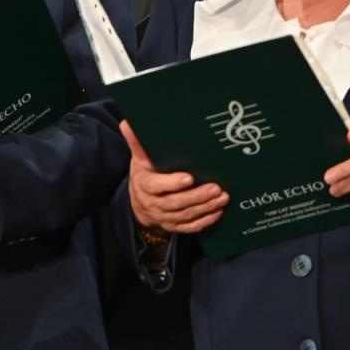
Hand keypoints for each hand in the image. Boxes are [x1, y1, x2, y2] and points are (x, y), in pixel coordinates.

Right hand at [122, 120, 227, 234]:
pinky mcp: (174, 226)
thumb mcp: (139, 160)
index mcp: (145, 185)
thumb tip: (127, 122)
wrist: (139, 203)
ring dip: (204, 208)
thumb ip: (136, 143)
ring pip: (184, 215)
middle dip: (196, 197)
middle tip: (215, 188)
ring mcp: (164, 217)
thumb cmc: (144, 175)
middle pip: (174, 203)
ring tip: (222, 198)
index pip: (156, 186)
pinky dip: (204, 221)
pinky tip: (217, 212)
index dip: (172, 184)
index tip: (189, 178)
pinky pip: (189, 227)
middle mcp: (153, 204)